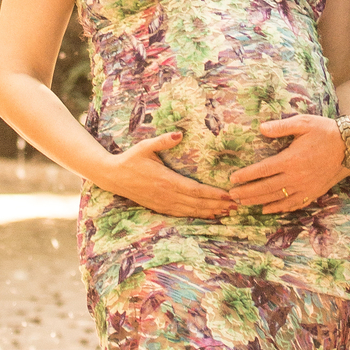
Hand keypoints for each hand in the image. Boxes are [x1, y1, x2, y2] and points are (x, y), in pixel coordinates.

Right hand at [98, 131, 237, 219]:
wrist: (112, 176)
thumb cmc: (130, 159)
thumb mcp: (145, 146)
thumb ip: (163, 141)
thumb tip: (179, 133)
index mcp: (166, 180)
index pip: (195, 190)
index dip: (213, 194)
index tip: (229, 194)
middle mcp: (166, 194)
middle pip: (197, 203)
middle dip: (217, 205)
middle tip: (236, 205)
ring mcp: (163, 203)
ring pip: (191, 211)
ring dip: (210, 212)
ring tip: (227, 212)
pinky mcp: (159, 207)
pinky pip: (181, 214)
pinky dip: (196, 215)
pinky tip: (208, 215)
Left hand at [228, 114, 346, 211]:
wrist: (349, 146)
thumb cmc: (325, 132)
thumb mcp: (303, 123)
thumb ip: (280, 127)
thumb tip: (261, 128)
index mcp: (291, 159)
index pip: (262, 170)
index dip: (246, 176)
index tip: (233, 179)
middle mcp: (296, 177)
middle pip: (266, 188)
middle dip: (247, 192)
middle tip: (233, 195)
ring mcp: (305, 187)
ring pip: (277, 198)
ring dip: (259, 202)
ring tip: (244, 204)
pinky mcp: (314, 192)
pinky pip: (293, 204)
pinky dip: (279, 208)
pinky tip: (268, 210)